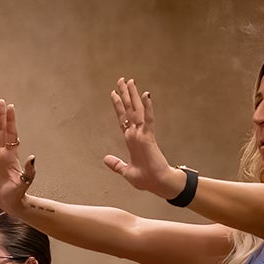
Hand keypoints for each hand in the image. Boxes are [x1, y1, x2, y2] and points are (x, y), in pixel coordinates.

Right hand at [0, 100, 35, 212]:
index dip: (10, 121)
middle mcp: (3, 153)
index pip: (10, 133)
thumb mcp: (25, 182)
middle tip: (1, 101)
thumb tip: (32, 158)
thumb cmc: (18, 194)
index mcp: (12, 155)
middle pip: (1, 130)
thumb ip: (28, 170)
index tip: (10, 107)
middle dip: (1, 116)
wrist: (9, 203)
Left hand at [98, 77, 180, 199]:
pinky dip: (147, 107)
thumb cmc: (146, 179)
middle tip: (122, 79)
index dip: (118, 106)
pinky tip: (146, 95)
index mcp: (131, 140)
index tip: (114, 93)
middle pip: (130, 110)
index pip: (123, 118)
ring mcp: (143, 134)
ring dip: (133, 95)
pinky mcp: (149, 138)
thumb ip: (116, 164)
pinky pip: (148, 119)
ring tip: (130, 81)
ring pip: (137, 110)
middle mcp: (136, 134)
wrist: (158, 184)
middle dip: (125, 94)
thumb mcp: (126, 172)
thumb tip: (105, 159)